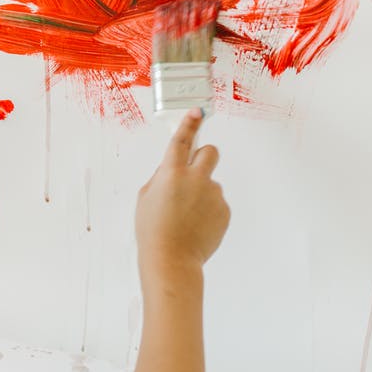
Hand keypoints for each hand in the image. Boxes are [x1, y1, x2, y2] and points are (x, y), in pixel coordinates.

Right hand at [135, 109, 230, 279]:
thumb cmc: (153, 230)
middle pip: (210, 152)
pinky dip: (208, 211)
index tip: (197, 111)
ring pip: (210, 183)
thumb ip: (161, 177)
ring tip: (186, 217)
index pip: (182, 139)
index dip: (190, 122)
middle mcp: (196, 179)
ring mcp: (214, 195)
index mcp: (172, 173)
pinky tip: (195, 226)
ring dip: (201, 193)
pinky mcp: (224, 211)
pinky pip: (216, 203)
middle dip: (203, 156)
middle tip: (194, 171)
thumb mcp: (146, 197)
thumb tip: (173, 169)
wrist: (172, 260)